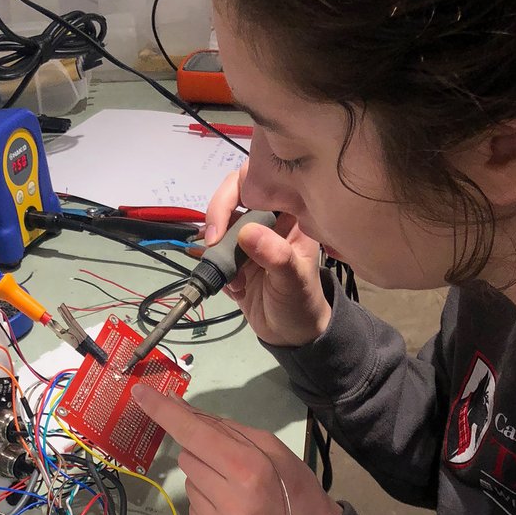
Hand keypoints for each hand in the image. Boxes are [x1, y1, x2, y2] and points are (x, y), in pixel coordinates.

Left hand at [134, 385, 341, 514]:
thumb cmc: (293, 488)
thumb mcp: (272, 448)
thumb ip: (226, 428)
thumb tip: (181, 409)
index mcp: (249, 469)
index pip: (194, 434)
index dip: (164, 412)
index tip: (139, 393)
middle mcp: (231, 501)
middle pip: (187, 458)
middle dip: (203, 456)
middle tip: (231, 469)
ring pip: (188, 485)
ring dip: (205, 484)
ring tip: (235, 496)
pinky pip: (191, 513)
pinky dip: (206, 509)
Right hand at [204, 164, 330, 347]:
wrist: (293, 336)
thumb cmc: (302, 304)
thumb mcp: (293, 280)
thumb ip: (275, 255)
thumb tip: (247, 231)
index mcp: (288, 213)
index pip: (259, 178)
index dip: (235, 190)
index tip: (224, 223)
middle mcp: (267, 220)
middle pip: (231, 198)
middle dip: (219, 222)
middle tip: (214, 246)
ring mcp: (249, 239)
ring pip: (220, 227)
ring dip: (216, 251)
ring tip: (228, 276)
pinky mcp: (235, 259)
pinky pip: (214, 253)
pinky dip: (215, 268)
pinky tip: (232, 288)